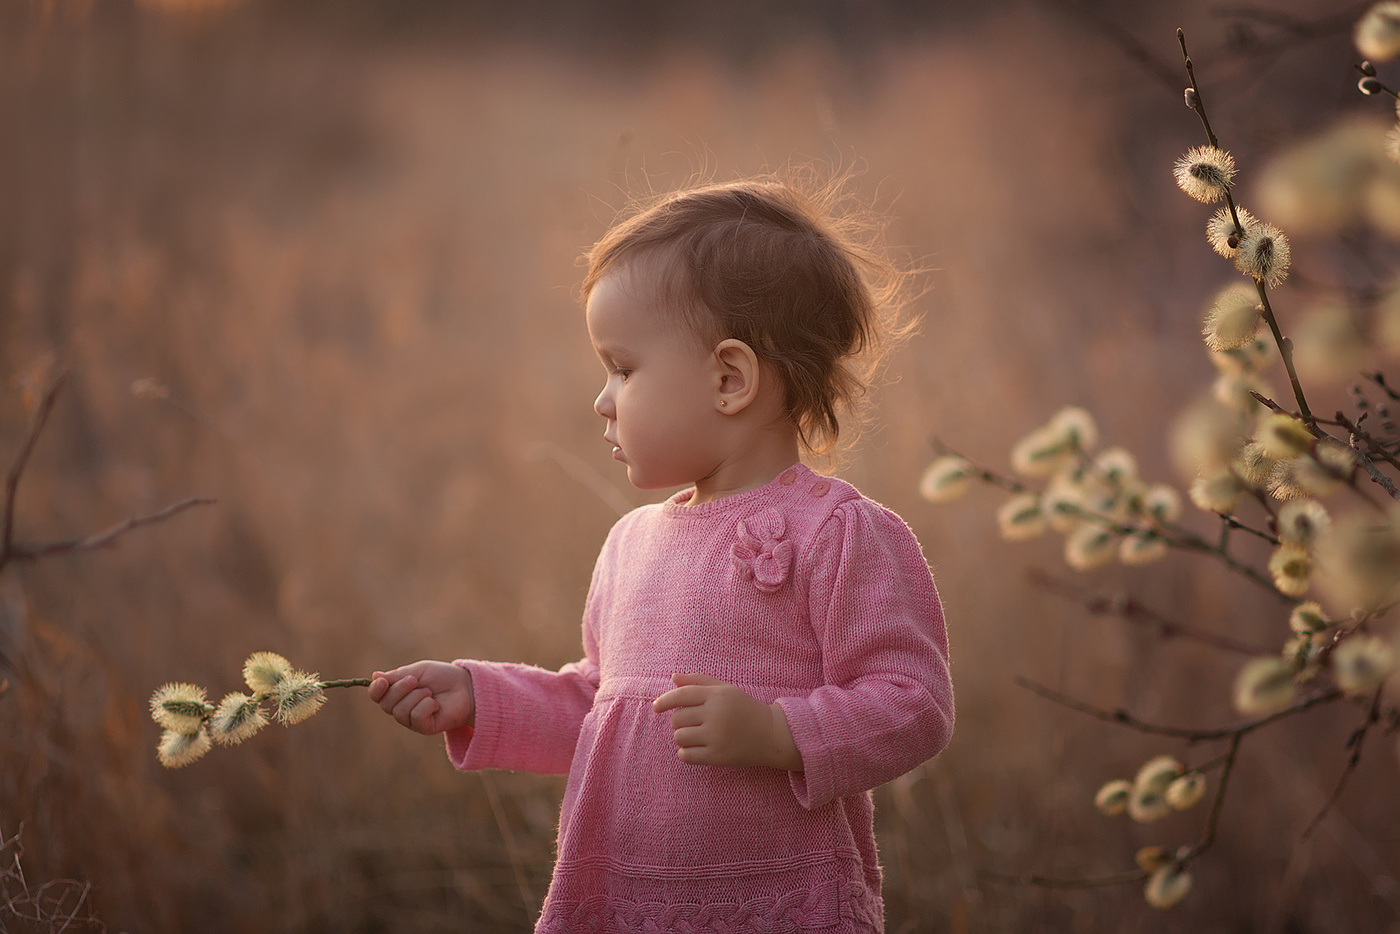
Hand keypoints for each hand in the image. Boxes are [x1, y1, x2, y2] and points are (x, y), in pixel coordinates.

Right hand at [368, 660, 474, 734]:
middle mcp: (402, 708)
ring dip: (416, 696)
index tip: (383, 681)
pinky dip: (426, 706)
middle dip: (400, 689)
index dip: (376, 689)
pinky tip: (435, 704)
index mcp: (398, 693)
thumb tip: (374, 676)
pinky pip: (415, 717)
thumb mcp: (418, 671)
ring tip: (429, 692)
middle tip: (416, 680)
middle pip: (386, 704)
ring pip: (400, 712)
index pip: (377, 695)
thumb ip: (397, 676)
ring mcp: (412, 720)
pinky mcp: (425, 728)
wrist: (465, 685)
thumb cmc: (442, 677)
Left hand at [652, 673, 801, 770]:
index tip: (656, 707)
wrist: (772, 734)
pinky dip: (685, 753)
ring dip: (682, 737)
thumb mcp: (725, 689)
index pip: (681, 695)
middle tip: (693, 723)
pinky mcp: (717, 756)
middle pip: (677, 718)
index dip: (664, 700)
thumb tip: (673, 678)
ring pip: (680, 737)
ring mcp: (716, 737)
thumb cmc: (745, 709)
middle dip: (679, 721)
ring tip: (696, 736)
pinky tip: (695, 749)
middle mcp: (716, 715)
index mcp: (717, 696)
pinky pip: (686, 756)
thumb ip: (699, 681)